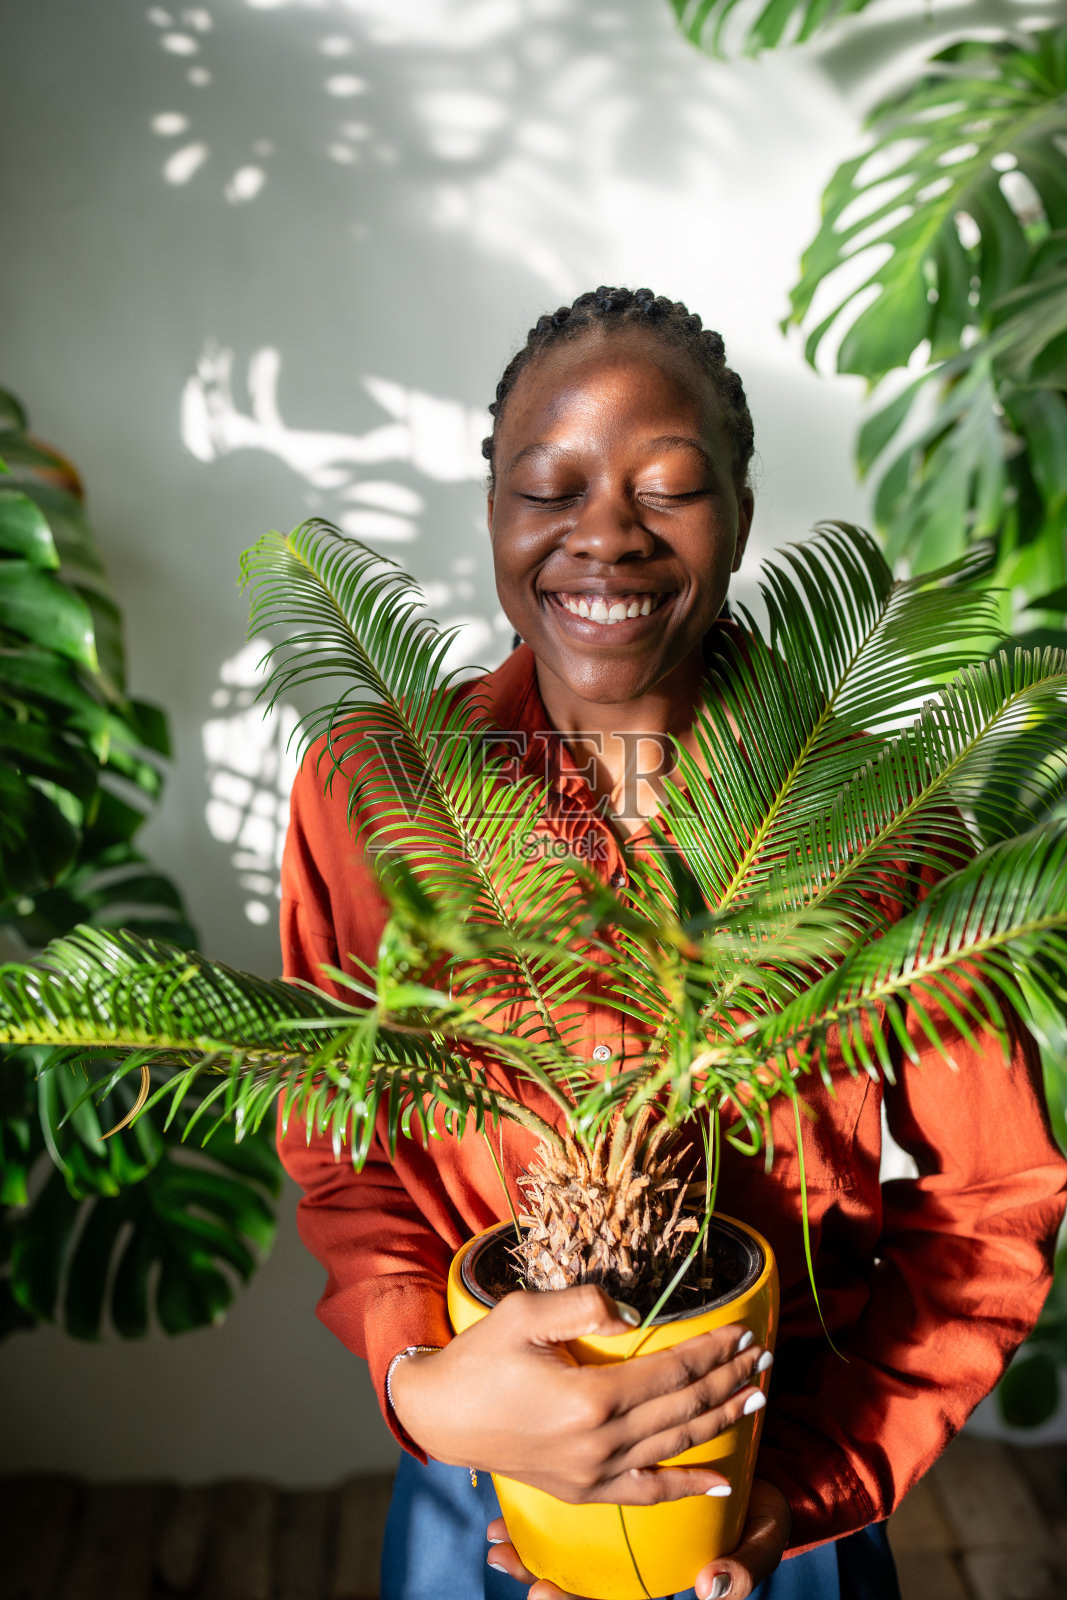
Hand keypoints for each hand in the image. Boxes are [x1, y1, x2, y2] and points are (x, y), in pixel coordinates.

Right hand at [388, 1284, 769, 1504]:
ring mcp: (594, 1474)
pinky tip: (719, 1482)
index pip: (670, 1372)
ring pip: (674, 1447)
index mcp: (590, 1398)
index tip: (741, 1333)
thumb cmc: (479, 1358)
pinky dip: (685, 1487)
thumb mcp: (522, 1313)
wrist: (440, 1417)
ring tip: (754, 1399)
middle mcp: (600, 1443)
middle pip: (682, 1409)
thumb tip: (633, 1314)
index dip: (710, 1352)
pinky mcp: (584, 1491)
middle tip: (762, 1360)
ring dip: (719, 1422)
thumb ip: (581, 1305)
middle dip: (727, 1381)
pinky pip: (647, 1492)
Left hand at [484, 1477, 790, 1598]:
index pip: (610, 1596)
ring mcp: (624, 1533)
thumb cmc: (760, 1519)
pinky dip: (545, 1513)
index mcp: (659, 1574)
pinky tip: (515, 1506)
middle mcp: (635, 1561)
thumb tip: (710, 1588)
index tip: (538, 1593)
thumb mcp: (761, 1544)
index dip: (574, 1598)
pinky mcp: (620, 1489)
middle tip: (501, 1560)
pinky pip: (578, 1510)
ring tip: (496, 1542)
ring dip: (531, 1547)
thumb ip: (743, 1570)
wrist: (760, 1479)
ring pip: (570, 1548)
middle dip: (535, 1569)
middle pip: (580, 1576)